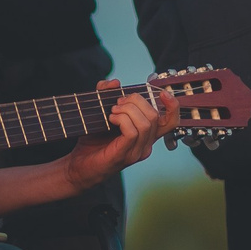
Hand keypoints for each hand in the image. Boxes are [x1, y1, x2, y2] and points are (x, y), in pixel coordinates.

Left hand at [61, 79, 175, 190]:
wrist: (78, 167)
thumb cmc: (91, 142)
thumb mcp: (100, 113)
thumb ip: (105, 94)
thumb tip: (114, 82)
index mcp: (146, 136)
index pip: (171, 122)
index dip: (172, 106)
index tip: (162, 94)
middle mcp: (145, 145)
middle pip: (154, 116)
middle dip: (136, 101)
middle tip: (118, 102)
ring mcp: (136, 151)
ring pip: (145, 123)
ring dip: (127, 110)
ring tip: (112, 111)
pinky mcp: (125, 155)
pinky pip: (132, 132)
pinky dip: (122, 120)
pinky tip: (111, 119)